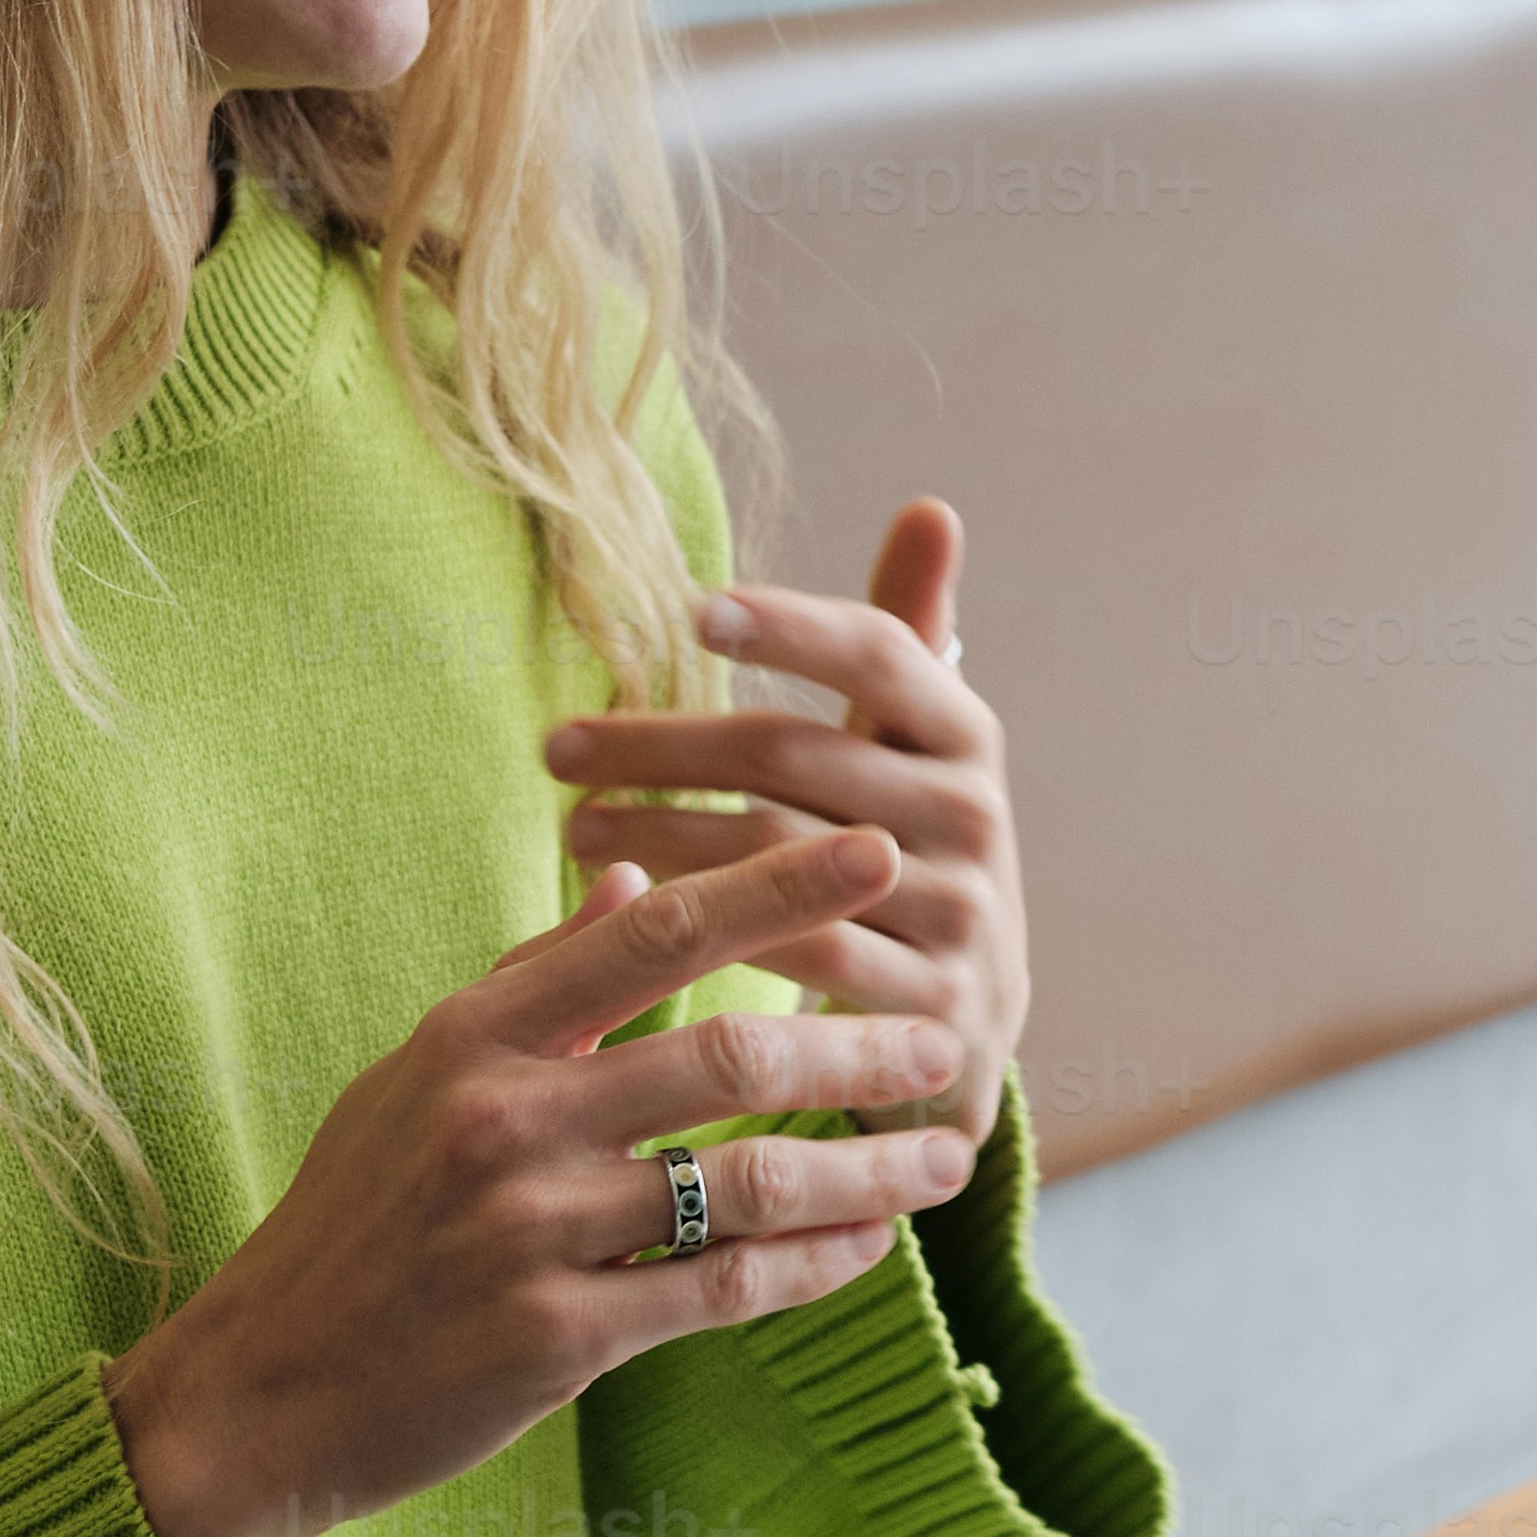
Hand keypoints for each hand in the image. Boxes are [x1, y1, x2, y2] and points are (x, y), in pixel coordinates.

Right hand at [101, 824, 972, 1536]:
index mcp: (472, 1038)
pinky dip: (811, 1267)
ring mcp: (529, 1233)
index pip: (650, 933)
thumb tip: (631, 880)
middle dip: (857, 1048)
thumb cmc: (353, 1224)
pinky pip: (722, 1291)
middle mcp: (501, 1121)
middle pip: (723, 1056)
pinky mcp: (556, 1339)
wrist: (266, 1388)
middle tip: (947, 1040)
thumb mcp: (415, 1080)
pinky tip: (867, 1250)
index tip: (880, 853)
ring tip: (943, 1159)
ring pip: (743, 1184)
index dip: (777, 887)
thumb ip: (532, 986)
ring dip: (864, 1171)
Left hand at [543, 496, 1028, 1154]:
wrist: (966, 1028)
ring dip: (662, 839)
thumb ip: (906, 643)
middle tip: (558, 748)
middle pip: (797, 757)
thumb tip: (931, 508)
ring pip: (782, 860)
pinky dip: (709, 935)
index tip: (694, 614)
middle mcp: (977, 819)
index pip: (880, 656)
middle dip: (665, 748)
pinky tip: (630, 920)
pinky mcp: (927, 1011)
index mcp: (967, 738)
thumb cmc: (909, 859)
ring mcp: (961, 917)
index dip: (790, 627)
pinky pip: (798, 960)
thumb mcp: (917, 754)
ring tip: (574, 830)